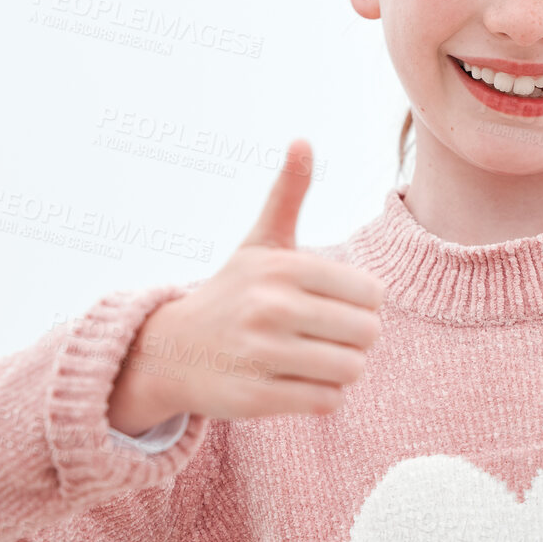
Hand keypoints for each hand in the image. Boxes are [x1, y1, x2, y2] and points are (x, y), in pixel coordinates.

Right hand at [115, 140, 385, 426]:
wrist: (170, 350)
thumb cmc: (232, 293)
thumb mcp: (260, 243)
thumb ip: (287, 195)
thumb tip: (302, 140)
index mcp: (283, 267)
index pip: (372, 293)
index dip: (362, 303)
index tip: (334, 304)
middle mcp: (271, 308)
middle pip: (367, 334)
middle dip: (356, 339)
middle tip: (327, 336)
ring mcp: (261, 355)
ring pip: (351, 370)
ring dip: (340, 370)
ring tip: (312, 358)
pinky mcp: (256, 398)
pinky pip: (326, 402)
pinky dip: (321, 397)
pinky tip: (295, 382)